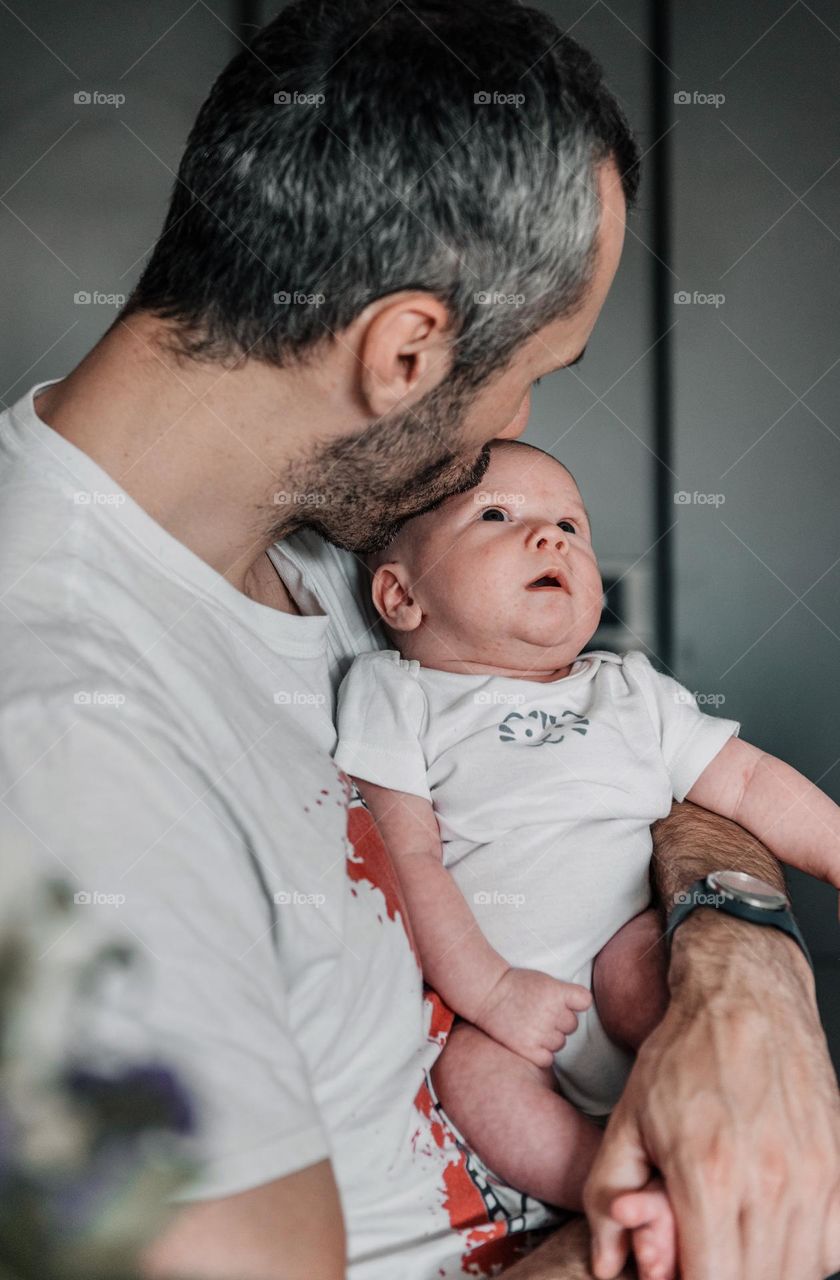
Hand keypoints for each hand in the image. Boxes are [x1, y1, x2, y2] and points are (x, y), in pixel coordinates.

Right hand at [473, 966, 591, 1066]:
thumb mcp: (544, 980)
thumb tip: (580, 1009)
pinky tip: (531, 1042)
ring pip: (561, 1043)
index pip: (584, 1001)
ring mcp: (540, 1032)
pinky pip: (548, 1058)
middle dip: (560, 1022)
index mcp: (556, 992)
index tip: (564, 1001)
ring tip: (532, 1026)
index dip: (575, 1003)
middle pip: (572, 1025)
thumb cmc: (515, 985)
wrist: (487, 993)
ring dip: (550, 1038)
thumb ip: (563, 994)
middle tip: (541, 1014)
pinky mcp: (528, 1048)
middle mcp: (551, 1012)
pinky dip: (542, 1053)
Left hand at [583, 922, 839, 1279]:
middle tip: (701, 1250)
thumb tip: (605, 1261)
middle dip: (722, 1276)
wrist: (745, 996)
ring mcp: (812, 1176)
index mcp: (708, 1172)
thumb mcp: (627, 1116)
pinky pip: (829, 1246)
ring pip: (797, 1270)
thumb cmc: (684, 1052)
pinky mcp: (837, 1166)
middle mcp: (769, 1181)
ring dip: (763, 1268)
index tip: (675, 1270)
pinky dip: (803, 1252)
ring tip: (732, 1239)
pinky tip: (770, 1228)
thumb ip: (607, 1195)